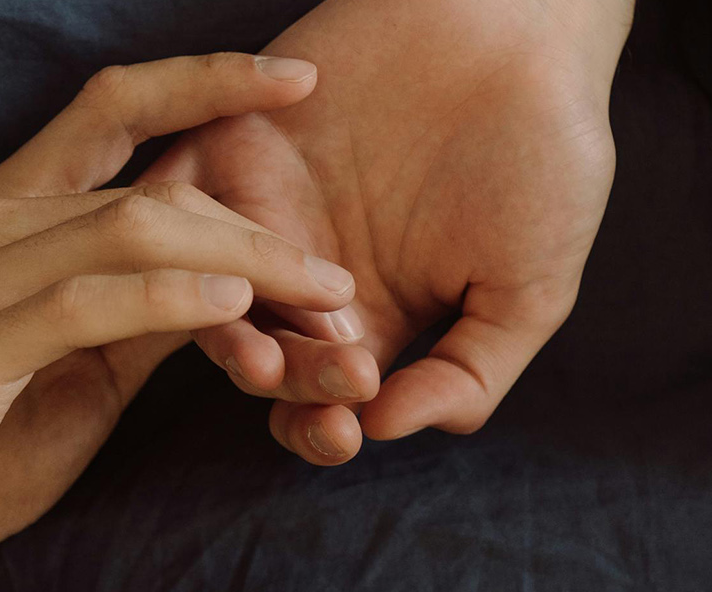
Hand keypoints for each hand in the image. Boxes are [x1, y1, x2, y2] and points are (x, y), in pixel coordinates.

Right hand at [0, 53, 352, 591]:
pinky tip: (233, 305)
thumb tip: (231, 267)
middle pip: (141, 187)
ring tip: (319, 296)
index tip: (295, 79)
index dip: (202, 81)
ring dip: (239, 259)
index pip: (106, 109)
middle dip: (255, 226)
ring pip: (124, 230)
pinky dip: (167, 297)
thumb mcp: (81, 372)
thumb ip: (143, 309)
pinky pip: (82, 304)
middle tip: (336, 279)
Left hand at [144, 0, 633, 462]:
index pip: (313, 402)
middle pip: (254, 360)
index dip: (318, 430)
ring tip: (263, 347)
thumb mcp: (530, 287)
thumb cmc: (539, 153)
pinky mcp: (224, 144)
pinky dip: (189, 237)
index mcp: (365, 319)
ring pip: (202, 295)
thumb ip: (470, 372)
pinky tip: (248, 258)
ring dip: (226, 333)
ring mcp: (259, 211)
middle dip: (281, 386)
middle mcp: (300, 274)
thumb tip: (388, 430)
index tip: (347, 429)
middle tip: (322, 381)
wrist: (512, 28)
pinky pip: (172, 205)